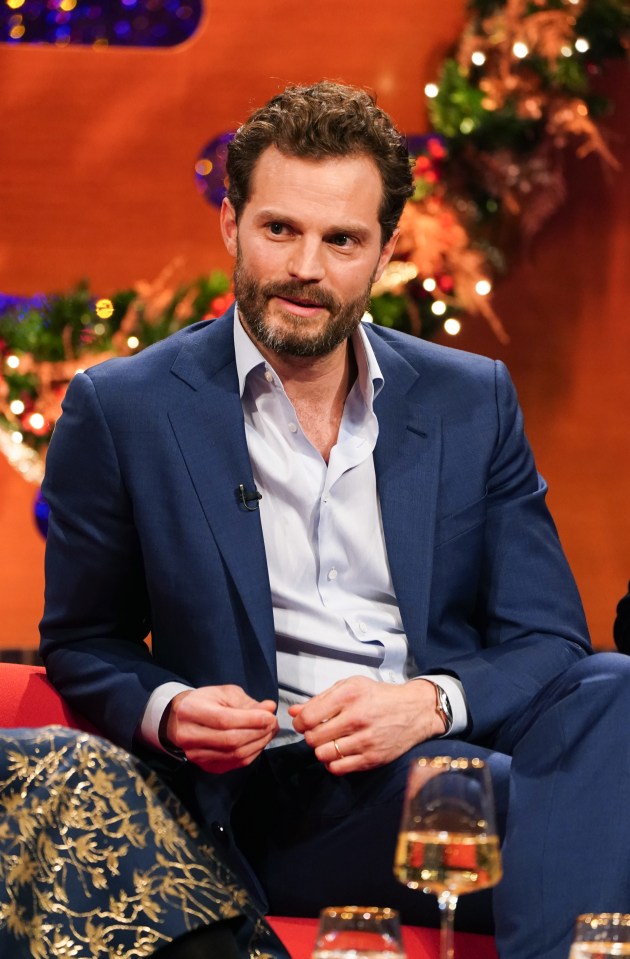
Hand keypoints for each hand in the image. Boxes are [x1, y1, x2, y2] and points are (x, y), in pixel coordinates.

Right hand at [166, 685, 277, 772]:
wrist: (183, 719)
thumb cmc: (204, 703)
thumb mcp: (224, 693)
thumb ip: (247, 702)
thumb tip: (269, 709)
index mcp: (191, 710)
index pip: (224, 720)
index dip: (251, 719)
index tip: (269, 716)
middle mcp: (188, 735)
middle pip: (230, 740)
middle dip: (258, 732)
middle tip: (272, 723)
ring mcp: (196, 754)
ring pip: (234, 754)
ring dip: (258, 743)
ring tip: (268, 731)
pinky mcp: (206, 765)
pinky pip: (235, 763)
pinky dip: (252, 753)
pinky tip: (258, 742)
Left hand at [289, 677, 444, 774]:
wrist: (414, 711)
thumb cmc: (380, 697)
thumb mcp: (350, 687)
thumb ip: (320, 699)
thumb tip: (294, 712)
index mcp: (349, 695)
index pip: (308, 717)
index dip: (300, 722)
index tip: (303, 723)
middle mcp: (357, 717)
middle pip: (313, 738)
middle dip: (311, 736)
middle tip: (318, 732)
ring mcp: (365, 740)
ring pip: (323, 755)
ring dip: (321, 750)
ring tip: (330, 742)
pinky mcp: (372, 758)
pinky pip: (338, 768)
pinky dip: (333, 763)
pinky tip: (339, 753)